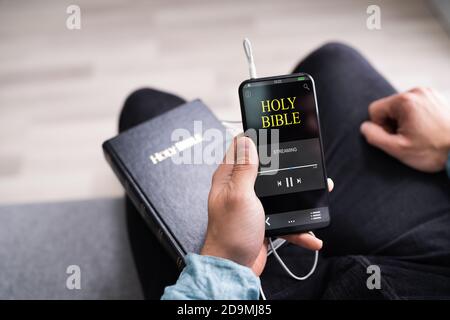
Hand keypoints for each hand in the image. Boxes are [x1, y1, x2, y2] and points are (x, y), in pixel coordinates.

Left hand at [201, 136, 331, 275]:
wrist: (234, 268)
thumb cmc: (230, 233)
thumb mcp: (240, 195)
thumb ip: (245, 168)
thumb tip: (247, 140)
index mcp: (230, 177)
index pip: (242, 147)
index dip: (256, 136)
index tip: (275, 129)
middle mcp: (241, 188)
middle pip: (266, 168)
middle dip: (286, 165)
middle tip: (305, 160)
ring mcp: (253, 204)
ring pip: (280, 192)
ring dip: (298, 195)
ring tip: (319, 192)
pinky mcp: (264, 220)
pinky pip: (285, 218)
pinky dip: (298, 225)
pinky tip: (310, 232)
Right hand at [361, 87, 449, 171]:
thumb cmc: (434, 151)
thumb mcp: (398, 149)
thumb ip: (374, 137)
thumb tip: (364, 127)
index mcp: (405, 101)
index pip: (374, 110)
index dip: (380, 127)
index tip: (397, 137)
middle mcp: (416, 92)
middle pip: (388, 107)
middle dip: (393, 123)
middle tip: (409, 138)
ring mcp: (429, 93)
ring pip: (401, 107)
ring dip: (404, 121)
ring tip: (420, 135)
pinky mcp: (437, 97)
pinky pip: (415, 106)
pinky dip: (416, 118)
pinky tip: (427, 130)